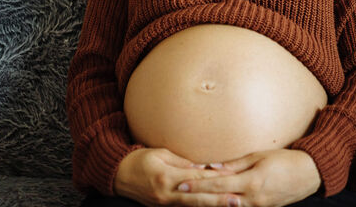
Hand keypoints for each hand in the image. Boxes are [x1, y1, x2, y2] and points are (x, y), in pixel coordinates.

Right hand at [113, 147, 238, 206]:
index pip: (196, 178)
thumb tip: (203, 167)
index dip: (215, 178)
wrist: (118, 176)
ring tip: (229, 206)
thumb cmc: (140, 159)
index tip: (232, 178)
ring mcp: (165, 204)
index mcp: (166, 177)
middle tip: (237, 201)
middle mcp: (166, 194)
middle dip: (218, 200)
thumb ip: (182, 161)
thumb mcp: (160, 153)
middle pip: (198, 198)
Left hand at [173, 148, 321, 206]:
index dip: (198, 185)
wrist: (309, 175)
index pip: (218, 184)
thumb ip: (234, 164)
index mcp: (251, 182)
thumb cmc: (284, 160)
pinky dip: (223, 206)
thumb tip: (212, 167)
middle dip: (197, 198)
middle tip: (177, 194)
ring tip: (189, 201)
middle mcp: (252, 198)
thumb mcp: (259, 156)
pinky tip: (211, 204)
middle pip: (218, 199)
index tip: (181, 184)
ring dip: (208, 204)